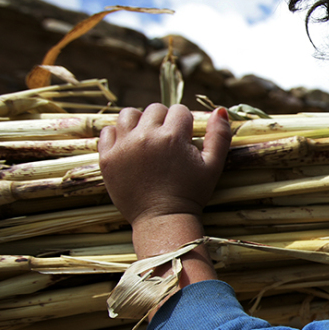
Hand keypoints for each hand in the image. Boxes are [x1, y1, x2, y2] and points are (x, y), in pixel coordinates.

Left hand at [98, 104, 231, 225]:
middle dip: (163, 120)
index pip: (178, 110)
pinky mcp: (108, 158)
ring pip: (129, 114)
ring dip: (139, 122)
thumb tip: (220, 110)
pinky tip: (129, 147)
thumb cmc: (191, 193)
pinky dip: (118, 135)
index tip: (184, 139)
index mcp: (173, 136)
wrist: (162, 219)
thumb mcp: (213, 166)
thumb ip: (220, 136)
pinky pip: (108, 131)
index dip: (184, 123)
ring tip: (146, 138)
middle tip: (166, 141)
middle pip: (154, 109)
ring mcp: (124, 146)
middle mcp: (146, 136)